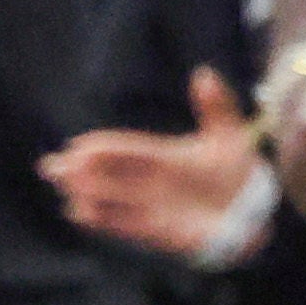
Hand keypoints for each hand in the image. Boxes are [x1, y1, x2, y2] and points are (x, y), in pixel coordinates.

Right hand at [46, 70, 280, 266]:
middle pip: (110, 173)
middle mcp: (153, 180)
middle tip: (51, 167)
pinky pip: (126, 224)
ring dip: (87, 193)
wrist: (254, 214)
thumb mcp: (230, 135)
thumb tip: (203, 73)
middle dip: (81, 170)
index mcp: (165, 155)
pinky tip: (80, 213)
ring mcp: (154, 205)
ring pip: (112, 198)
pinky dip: (104, 219)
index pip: (127, 149)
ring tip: (63, 188)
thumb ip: (216, 105)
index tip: (78, 146)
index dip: (102, 148)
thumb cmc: (241, 173)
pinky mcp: (160, 230)